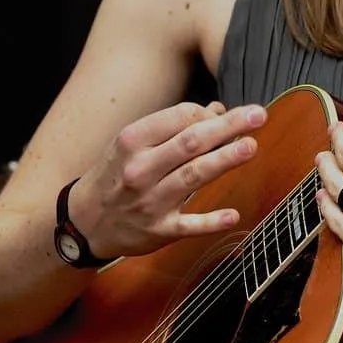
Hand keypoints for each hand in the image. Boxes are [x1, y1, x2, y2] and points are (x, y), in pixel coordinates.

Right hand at [68, 100, 267, 258]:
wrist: (84, 221)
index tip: (229, 115)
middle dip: (227, 127)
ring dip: (224, 160)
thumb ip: (172, 128)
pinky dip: (211, 222)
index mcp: (133, 141)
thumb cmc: (115, 175)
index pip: (180, 117)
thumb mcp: (132, 144)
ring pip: (193, 176)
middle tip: (258, 115)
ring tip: (250, 147)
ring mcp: (150, 201)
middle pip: (191, 142)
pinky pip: (189, 225)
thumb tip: (217, 111)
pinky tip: (234, 215)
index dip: (210, 114)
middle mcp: (141, 169)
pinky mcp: (158, 230)